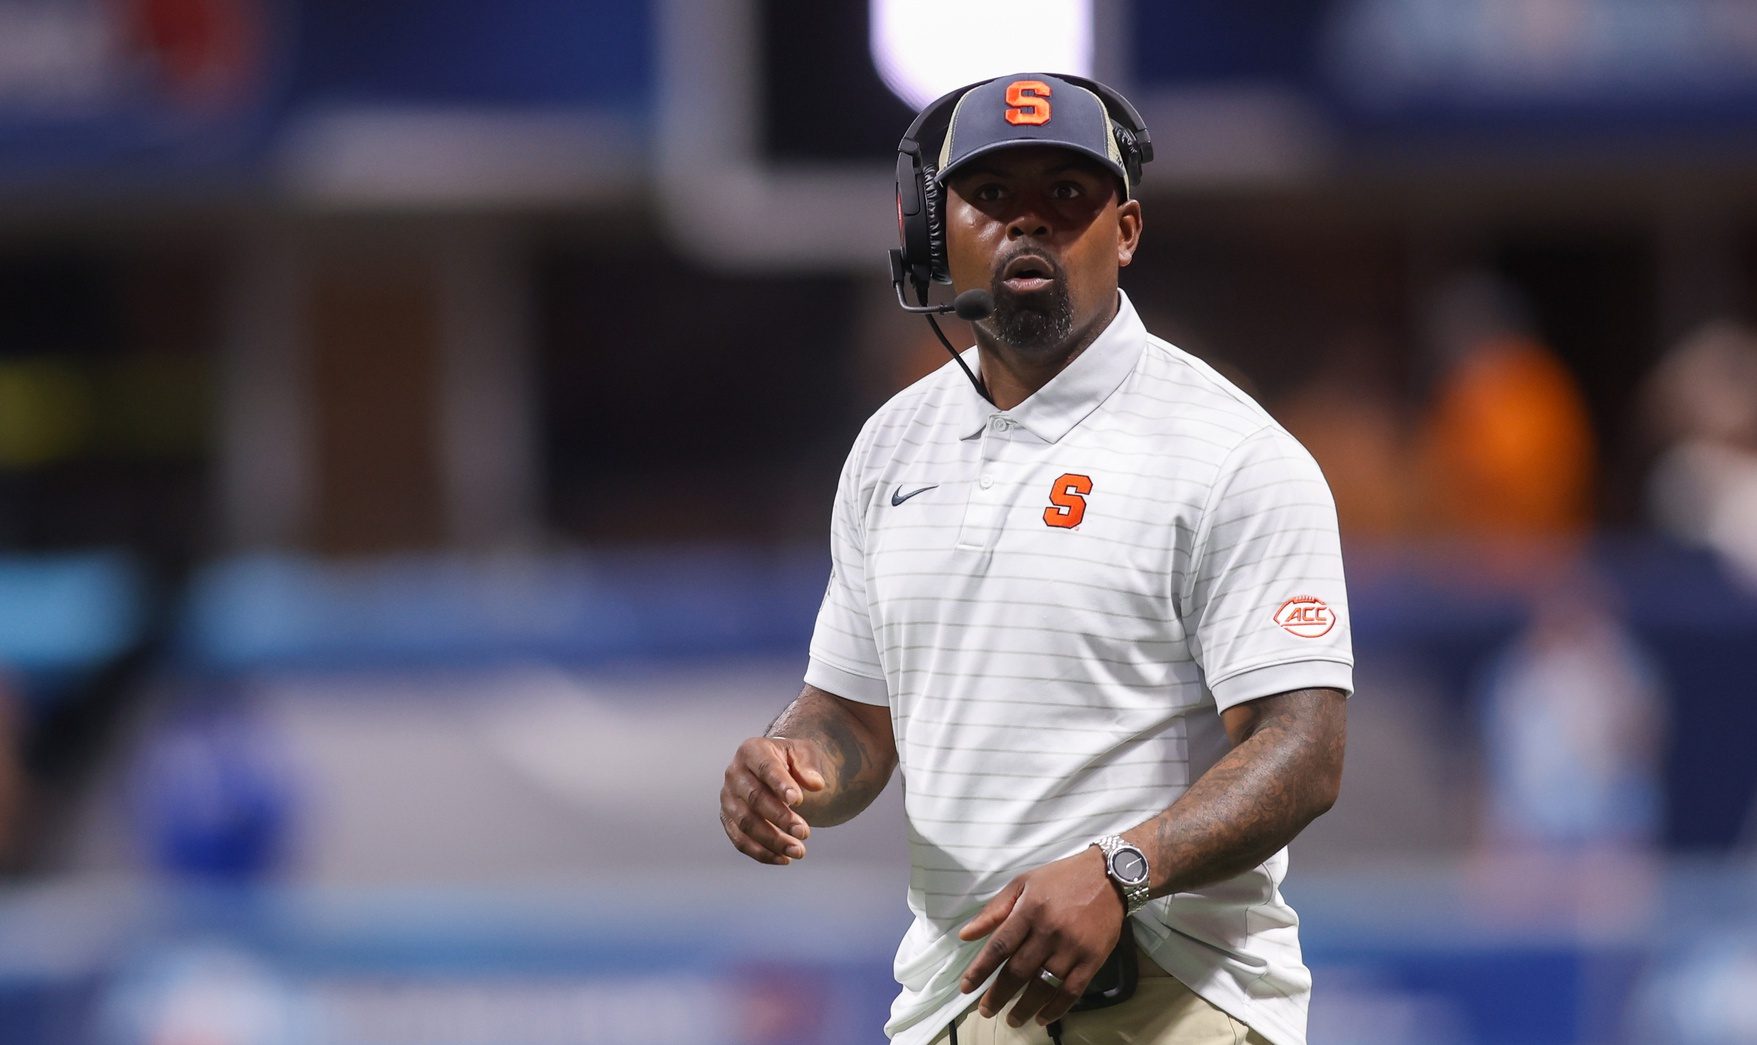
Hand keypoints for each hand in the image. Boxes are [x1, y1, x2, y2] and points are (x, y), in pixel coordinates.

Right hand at [719, 736, 826, 864]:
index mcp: (752, 751)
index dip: (780, 784)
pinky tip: (783, 859)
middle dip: (780, 818)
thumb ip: (809, 765)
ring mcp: (728, 798)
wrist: (776, 772)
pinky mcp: (728, 820)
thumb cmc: (792, 761)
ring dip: (773, 841)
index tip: (798, 800)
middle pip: (754, 798)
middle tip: (804, 833)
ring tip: (799, 851)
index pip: (765, 768)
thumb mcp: (805, 753)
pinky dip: (762, 853)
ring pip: (746, 824)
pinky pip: (740, 840)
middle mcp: (734, 773)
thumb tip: (815, 783)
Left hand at [957, 847, 1124, 1027]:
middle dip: (998, 995)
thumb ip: (994, 910)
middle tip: (985, 1011)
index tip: (966, 988)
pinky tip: (1042, 1018)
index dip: (980, 970)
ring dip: (1024, 1007)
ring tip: (1011, 1020)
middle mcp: (1049, 931)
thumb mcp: (1023, 882)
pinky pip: (1072, 991)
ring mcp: (1072, 948)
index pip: (999, 946)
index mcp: (1029, 910)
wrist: (1110, 876)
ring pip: (1044, 986)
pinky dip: (1056, 1009)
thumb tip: (966, 935)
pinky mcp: (1092, 960)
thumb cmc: (1061, 878)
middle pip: (1018, 971)